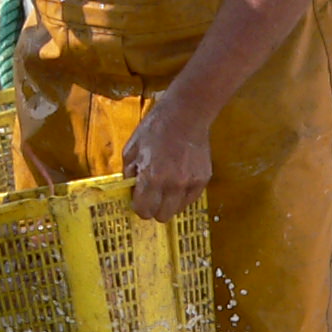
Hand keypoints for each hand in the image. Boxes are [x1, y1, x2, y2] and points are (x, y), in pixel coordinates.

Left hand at [121, 92, 212, 220]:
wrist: (186, 114)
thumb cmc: (156, 128)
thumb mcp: (131, 149)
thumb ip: (129, 174)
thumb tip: (130, 191)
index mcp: (152, 176)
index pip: (143, 210)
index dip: (138, 206)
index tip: (138, 200)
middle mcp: (172, 184)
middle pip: (161, 216)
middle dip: (154, 208)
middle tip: (152, 195)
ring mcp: (190, 183)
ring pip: (177, 210)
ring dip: (169, 203)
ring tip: (166, 185)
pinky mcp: (203, 180)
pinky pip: (190, 199)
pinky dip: (182, 195)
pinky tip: (178, 179)